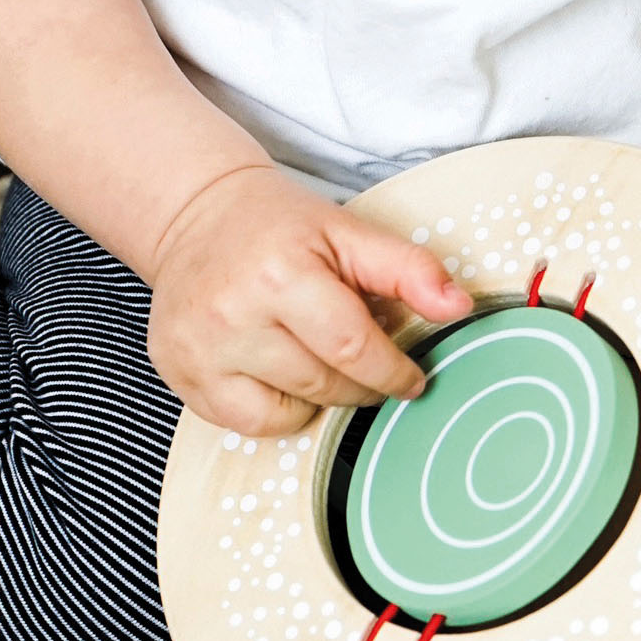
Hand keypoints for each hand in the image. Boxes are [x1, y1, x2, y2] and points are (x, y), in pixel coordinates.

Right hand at [145, 162, 470, 435]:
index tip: (412, 378)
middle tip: (366, 358)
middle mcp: (232, 316)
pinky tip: (279, 371)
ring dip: (322, 394)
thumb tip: (458, 308)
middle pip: (325, 384)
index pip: (354, 348)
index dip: (393, 371)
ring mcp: (200, 351)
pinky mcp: (181, 376)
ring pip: (292, 411)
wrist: (196, 217)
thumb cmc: (278, 228)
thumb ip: (408, 269)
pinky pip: (251, 424)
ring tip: (316, 352)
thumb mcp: (349, 232)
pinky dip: (279, 409)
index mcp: (279, 274)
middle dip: (361, 382)